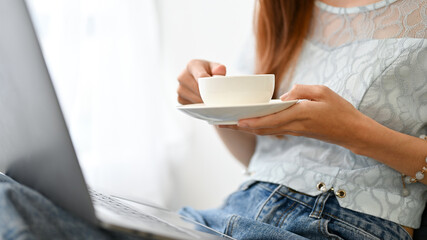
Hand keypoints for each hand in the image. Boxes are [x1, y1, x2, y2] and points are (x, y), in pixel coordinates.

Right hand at [177, 59, 225, 104]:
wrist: (200, 78)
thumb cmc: (209, 72)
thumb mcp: (215, 67)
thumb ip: (219, 68)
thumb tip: (220, 71)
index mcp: (192, 65)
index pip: (201, 76)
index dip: (209, 85)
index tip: (216, 90)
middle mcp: (182, 76)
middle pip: (197, 89)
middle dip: (208, 95)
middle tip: (217, 98)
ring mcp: (179, 88)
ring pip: (194, 99)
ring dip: (204, 102)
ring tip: (211, 100)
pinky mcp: (179, 98)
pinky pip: (190, 106)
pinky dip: (198, 106)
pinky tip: (203, 102)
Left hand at [220, 84, 369, 149]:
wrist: (351, 131)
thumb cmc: (339, 110)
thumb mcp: (323, 92)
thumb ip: (301, 91)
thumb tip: (283, 96)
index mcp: (299, 115)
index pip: (271, 120)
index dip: (252, 121)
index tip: (236, 121)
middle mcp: (292, 126)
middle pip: (261, 128)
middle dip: (240, 127)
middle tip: (221, 124)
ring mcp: (293, 131)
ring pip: (264, 131)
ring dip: (245, 128)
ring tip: (228, 124)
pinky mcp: (295, 132)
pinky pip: (271, 130)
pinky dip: (257, 128)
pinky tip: (248, 124)